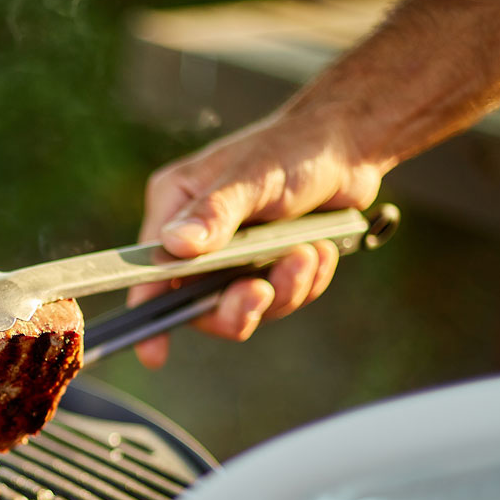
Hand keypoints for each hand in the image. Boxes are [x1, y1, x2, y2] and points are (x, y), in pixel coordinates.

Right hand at [131, 109, 384, 367]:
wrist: (349, 146)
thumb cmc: (292, 148)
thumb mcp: (253, 178)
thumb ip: (215, 214)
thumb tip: (175, 245)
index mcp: (174, 208)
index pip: (150, 270)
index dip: (150, 313)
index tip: (154, 353)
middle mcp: (196, 239)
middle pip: (199, 302)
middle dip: (238, 304)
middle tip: (263, 290)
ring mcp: (231, 256)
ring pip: (244, 306)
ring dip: (282, 290)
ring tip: (307, 254)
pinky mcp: (265, 266)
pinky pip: (277, 300)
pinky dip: (303, 283)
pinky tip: (319, 251)